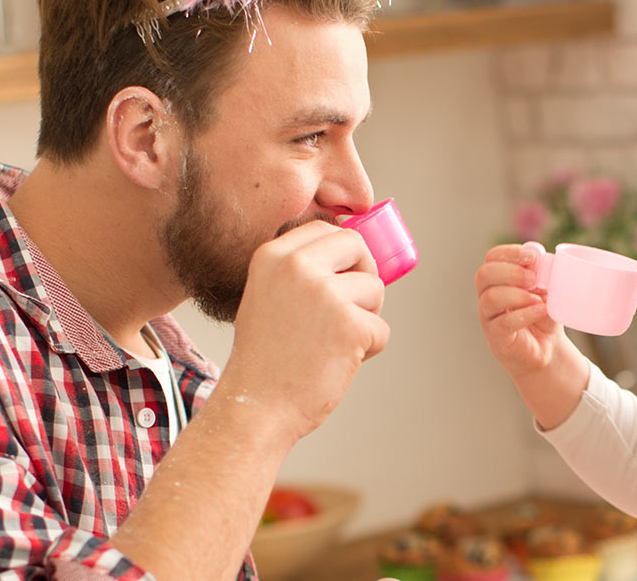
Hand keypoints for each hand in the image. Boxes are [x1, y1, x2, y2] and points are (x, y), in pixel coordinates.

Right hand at [219, 221, 389, 442]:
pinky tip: (337, 363)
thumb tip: (354, 256)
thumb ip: (299, 273)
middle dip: (363, 274)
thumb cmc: (265, 359)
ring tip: (333, 343)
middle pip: (357, 246)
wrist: (256, 407)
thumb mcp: (267, 297)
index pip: (325, 229)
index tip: (345, 274)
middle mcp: (297, 267)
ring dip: (365, 318)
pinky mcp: (351, 324)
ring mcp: (325, 294)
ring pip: (375, 288)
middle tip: (352, 305)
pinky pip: (381, 329)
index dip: (343, 252)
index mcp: (272, 256)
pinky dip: (368, 349)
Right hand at [474, 243, 565, 375]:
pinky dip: (524, 314)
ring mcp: (488, 316)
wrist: (546, 346)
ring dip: (517, 295)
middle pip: (484, 274)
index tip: (533, 256)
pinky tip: (540, 310)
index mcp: (497, 278)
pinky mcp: (496, 336)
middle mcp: (487, 294)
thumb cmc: (542, 312)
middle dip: (510, 272)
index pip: (492, 257)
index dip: (510, 253)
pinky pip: (503, 322)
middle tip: (533, 279)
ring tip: (538, 300)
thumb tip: (538, 256)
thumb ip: (541, 271)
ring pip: (491, 298)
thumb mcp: (545, 287)